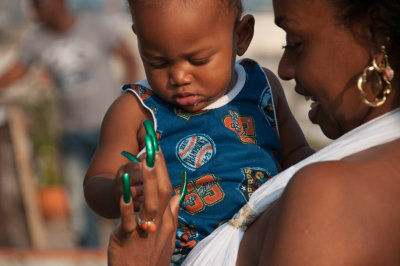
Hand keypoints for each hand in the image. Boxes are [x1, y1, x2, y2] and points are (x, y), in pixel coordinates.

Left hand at [108, 150, 179, 265]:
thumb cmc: (151, 258)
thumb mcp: (167, 238)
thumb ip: (172, 215)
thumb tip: (177, 195)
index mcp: (166, 220)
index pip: (168, 189)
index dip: (163, 169)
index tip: (157, 150)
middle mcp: (158, 223)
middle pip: (161, 192)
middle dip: (157, 168)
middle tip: (152, 146)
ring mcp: (144, 231)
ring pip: (148, 203)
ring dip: (147, 181)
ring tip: (143, 160)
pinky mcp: (128, 239)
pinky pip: (129, 220)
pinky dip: (127, 205)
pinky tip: (124, 190)